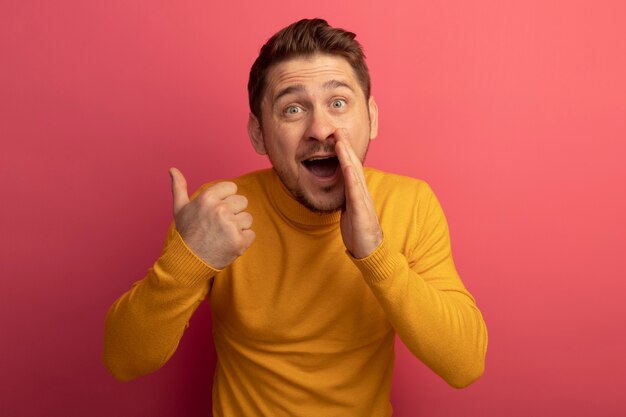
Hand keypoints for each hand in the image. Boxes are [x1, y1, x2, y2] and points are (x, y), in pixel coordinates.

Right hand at [169, 168, 254, 268]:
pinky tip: (228, 244)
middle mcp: (220, 209)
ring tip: (223, 235)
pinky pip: (251, 234)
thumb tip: (172, 169)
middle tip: (219, 225)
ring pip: (248, 218)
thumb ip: (179, 187)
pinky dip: (243, 241)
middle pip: (243, 201)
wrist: (188, 262)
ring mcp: (231, 225)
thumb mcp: (180, 209)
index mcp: (207, 197)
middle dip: (234, 212)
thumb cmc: (186, 234)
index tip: (217, 211)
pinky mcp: (240, 241)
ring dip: (239, 227)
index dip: (226, 199)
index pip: (232, 188)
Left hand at [335, 130, 382, 258]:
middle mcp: (362, 193)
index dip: (344, 151)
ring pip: (355, 174)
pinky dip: (351, 177)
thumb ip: (345, 197)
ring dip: (348, 156)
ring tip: (340, 140)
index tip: (336, 135)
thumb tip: (339, 187)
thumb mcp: (348, 210)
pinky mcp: (362, 212)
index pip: (351, 168)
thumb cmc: (358, 231)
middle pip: (354, 165)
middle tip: (338, 128)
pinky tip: (347, 165)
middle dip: (346, 146)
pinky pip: (356, 192)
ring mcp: (363, 201)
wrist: (369, 251)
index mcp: (357, 192)